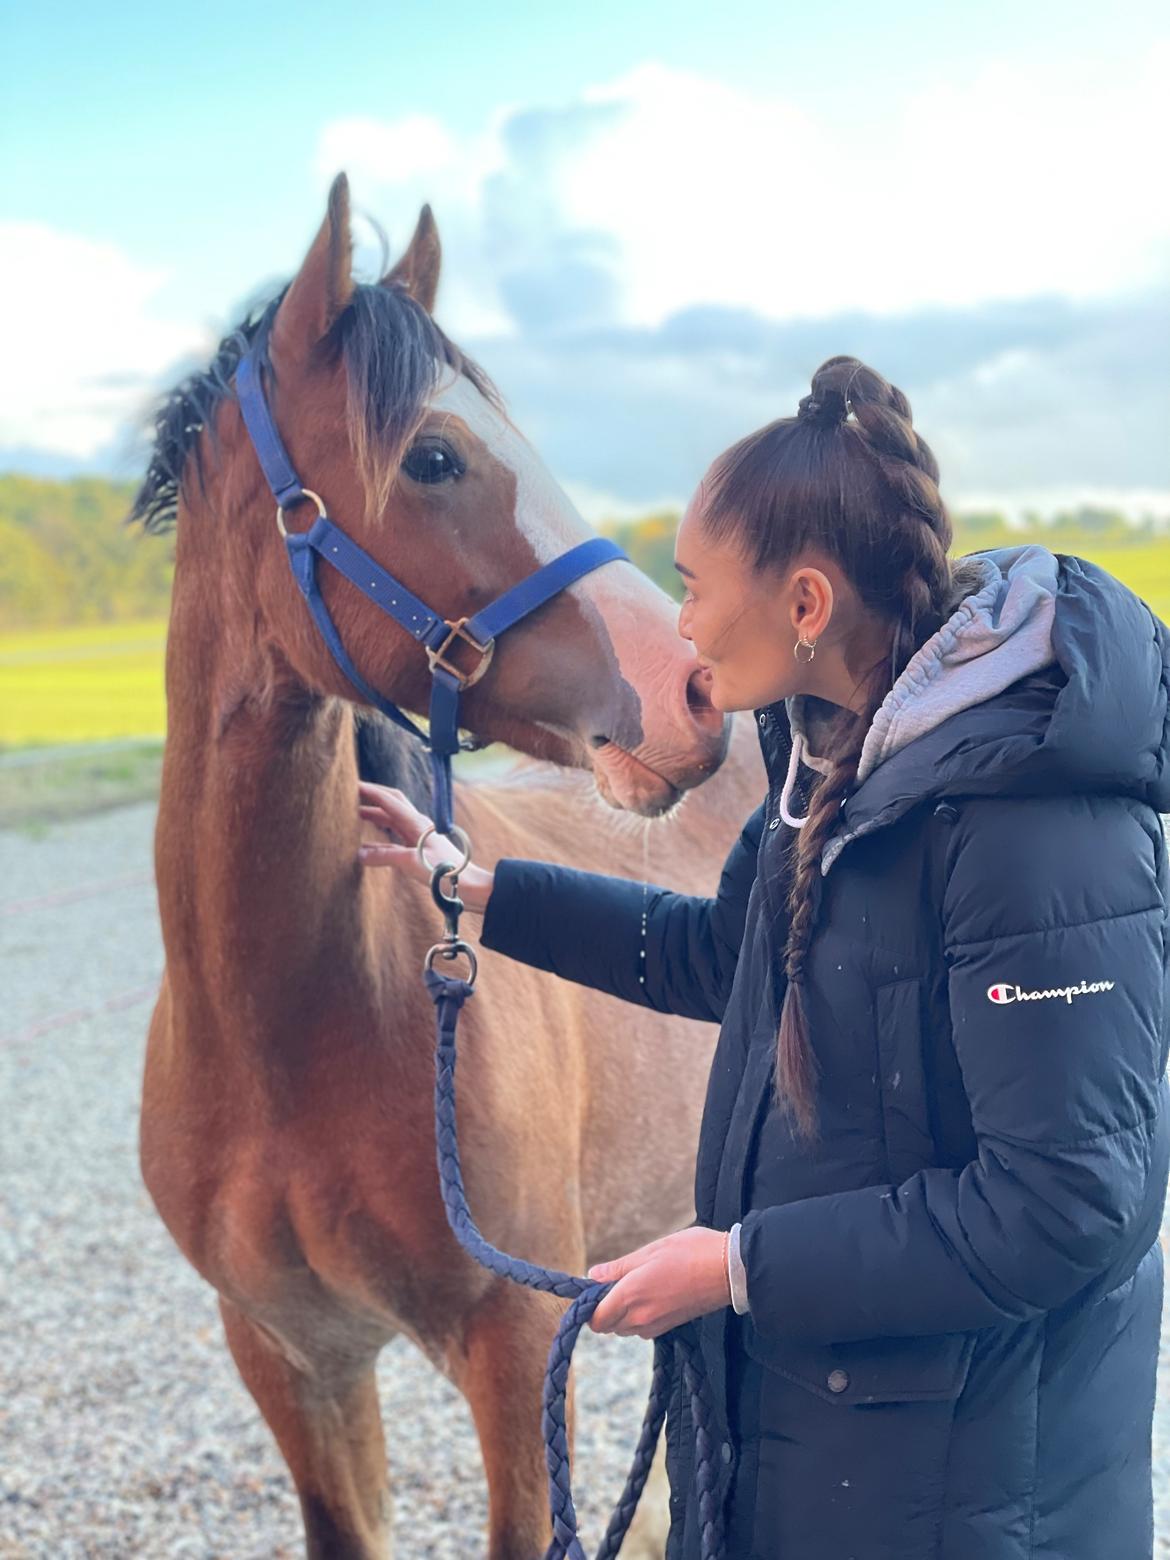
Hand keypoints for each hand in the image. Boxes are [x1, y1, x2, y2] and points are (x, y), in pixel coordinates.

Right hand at [356, 782, 494, 914]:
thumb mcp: (413, 863)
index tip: (350, 785)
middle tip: (351, 794)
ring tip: (353, 814)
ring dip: (374, 814)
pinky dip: (378, 836)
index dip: (369, 791)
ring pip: (392, 819)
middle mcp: (417, 824)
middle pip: (391, 803)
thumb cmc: (447, 872)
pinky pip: (394, 837)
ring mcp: (418, 835)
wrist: (469, 885)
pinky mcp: (418, 848)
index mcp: (417, 823)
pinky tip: (366, 844)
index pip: (388, 800)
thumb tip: (360, 853)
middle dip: (371, 796)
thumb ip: (386, 856)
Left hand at [586, 1227, 730, 1338]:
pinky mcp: (670, 1326)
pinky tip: (653, 1292)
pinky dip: (639, 1316)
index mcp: (630, 1295)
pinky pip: (642, 1328)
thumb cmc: (690, 1252)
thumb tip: (592, 1276)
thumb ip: (618, 1268)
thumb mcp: (650, 1251)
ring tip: (637, 1284)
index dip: (590, 1305)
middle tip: (617, 1281)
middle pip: (608, 1325)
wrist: (730, 1270)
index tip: (595, 1287)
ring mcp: (656, 1325)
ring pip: (625, 1328)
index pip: (595, 1319)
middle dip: (605, 1308)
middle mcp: (640, 1317)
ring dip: (622, 1313)